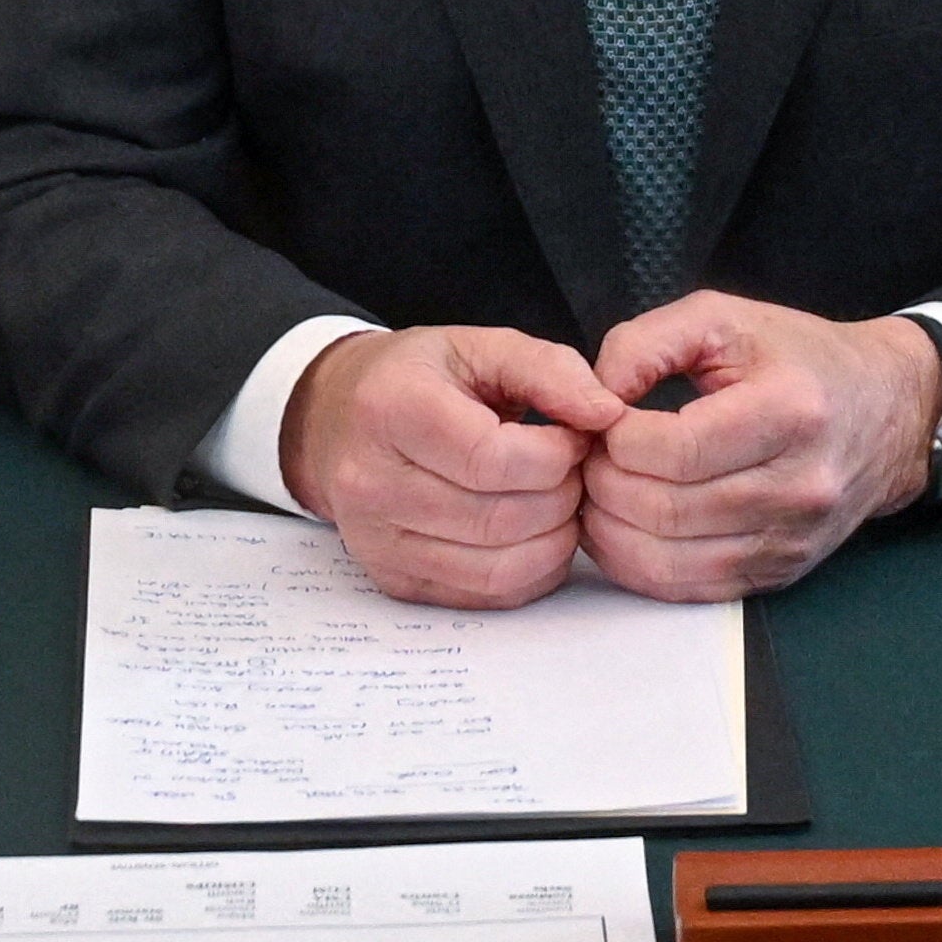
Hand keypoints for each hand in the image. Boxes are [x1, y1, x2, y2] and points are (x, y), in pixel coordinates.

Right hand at [281, 326, 624, 609]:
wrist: (335, 421)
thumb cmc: (415, 380)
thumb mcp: (478, 347)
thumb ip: (549, 368)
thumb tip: (606, 411)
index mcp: (390, 410)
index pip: (493, 460)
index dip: (556, 455)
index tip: (573, 438)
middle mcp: (371, 482)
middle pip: (500, 518)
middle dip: (561, 498)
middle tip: (574, 472)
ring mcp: (376, 540)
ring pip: (497, 568)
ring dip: (553, 540)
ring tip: (560, 502)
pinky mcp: (393, 579)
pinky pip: (483, 595)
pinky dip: (530, 572)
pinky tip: (538, 535)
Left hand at [574, 292, 941, 601]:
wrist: (886, 410)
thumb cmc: (800, 360)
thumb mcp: (723, 318)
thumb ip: (644, 343)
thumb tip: (591, 396)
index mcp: (790, 410)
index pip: (674, 450)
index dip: (616, 440)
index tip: (606, 421)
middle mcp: (799, 485)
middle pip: (665, 510)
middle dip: (604, 484)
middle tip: (591, 458)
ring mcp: (791, 538)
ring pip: (668, 560)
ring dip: (611, 529)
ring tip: (601, 490)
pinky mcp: (780, 572)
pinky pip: (689, 589)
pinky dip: (639, 564)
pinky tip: (625, 528)